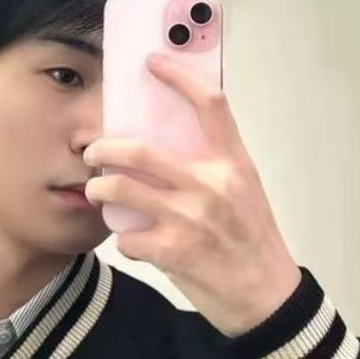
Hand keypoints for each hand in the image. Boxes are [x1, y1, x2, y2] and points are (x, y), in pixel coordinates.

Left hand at [82, 50, 301, 337]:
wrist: (265, 297)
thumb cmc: (252, 244)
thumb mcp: (245, 194)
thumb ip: (213, 167)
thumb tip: (169, 145)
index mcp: (233, 164)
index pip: (209, 105)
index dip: (178, 76)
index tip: (152, 61)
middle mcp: (211, 186)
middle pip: (140, 150)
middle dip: (105, 148)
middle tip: (94, 152)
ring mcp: (190, 219)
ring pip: (121, 191)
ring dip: (99, 190)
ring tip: (96, 192)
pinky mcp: (173, 252)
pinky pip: (127, 238)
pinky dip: (123, 240)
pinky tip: (130, 241)